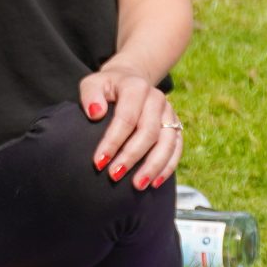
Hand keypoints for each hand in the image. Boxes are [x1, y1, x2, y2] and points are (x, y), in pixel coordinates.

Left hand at [77, 69, 181, 189]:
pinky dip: (168, 167)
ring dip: (153, 166)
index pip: (126, 118)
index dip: (113, 141)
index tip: (99, 162)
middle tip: (114, 176)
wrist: (129, 81)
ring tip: (138, 185)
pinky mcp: (176, 125)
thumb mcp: (91, 84)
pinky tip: (155, 182)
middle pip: (148, 132)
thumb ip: (90, 95)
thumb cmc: (106, 87)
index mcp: (136, 87)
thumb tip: (95, 113)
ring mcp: (169, 113)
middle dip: (131, 157)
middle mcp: (157, 99)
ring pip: (167, 142)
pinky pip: (176, 148)